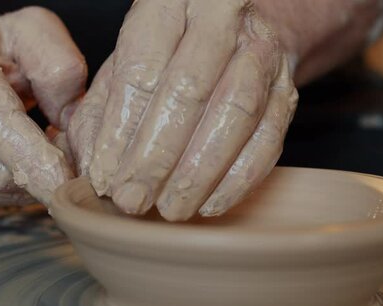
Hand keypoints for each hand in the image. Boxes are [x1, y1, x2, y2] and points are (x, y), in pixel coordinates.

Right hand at [0, 7, 85, 205]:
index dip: (33, 157)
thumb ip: (58, 66)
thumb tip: (69, 117)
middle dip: (43, 169)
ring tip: (45, 148)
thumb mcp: (34, 33)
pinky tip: (26, 161)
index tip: (64, 178)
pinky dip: (21, 187)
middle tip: (68, 151)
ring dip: (34, 178)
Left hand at [68, 0, 297, 220]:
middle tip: (132, 200)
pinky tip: (210, 203)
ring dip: (199, 171)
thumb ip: (104, 108)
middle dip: (156, 156)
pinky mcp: (287, 87)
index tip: (105, 178)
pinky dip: (239, 177)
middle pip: (188, 90)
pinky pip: (269, 137)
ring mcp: (261, 50)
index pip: (141, 68)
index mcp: (170, 0)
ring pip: (234, 113)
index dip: (120, 130)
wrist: (243, 24)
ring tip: (170, 209)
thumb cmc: (174, 46)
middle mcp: (221, 14)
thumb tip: (95, 167)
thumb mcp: (129, 60)